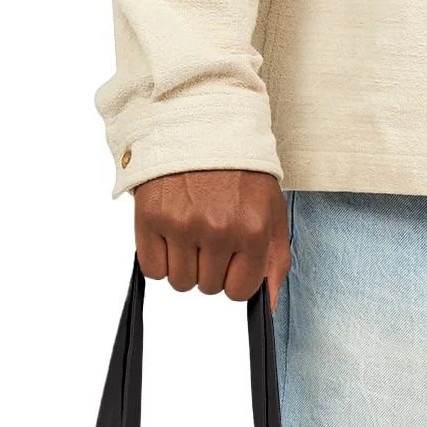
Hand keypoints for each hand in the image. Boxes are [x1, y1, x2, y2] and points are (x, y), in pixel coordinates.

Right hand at [132, 169, 289, 301]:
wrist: (201, 121)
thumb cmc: (239, 168)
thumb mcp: (271, 209)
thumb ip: (274, 260)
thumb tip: (267, 305)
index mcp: (251, 230)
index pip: (238, 291)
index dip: (233, 277)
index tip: (230, 256)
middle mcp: (218, 230)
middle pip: (207, 287)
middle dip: (209, 266)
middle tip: (209, 231)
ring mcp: (182, 224)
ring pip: (179, 281)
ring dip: (183, 264)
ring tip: (189, 229)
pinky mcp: (151, 216)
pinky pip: (152, 268)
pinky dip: (158, 257)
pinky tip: (169, 231)